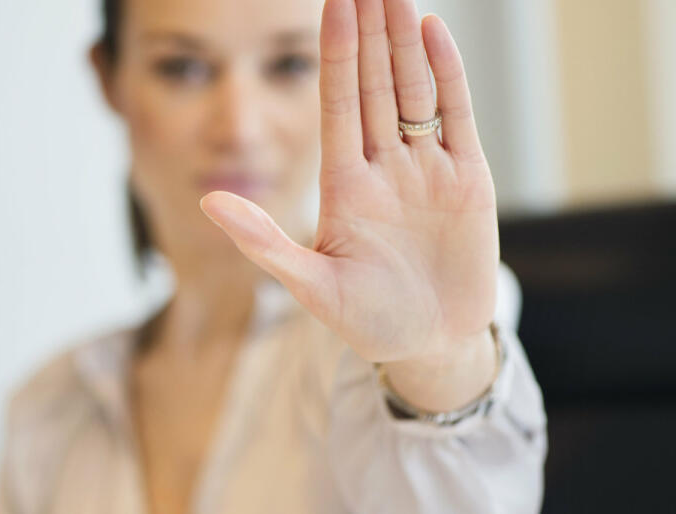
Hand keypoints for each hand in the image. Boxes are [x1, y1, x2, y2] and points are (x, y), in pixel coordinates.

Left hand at [200, 0, 497, 366]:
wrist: (433, 346)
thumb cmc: (369, 322)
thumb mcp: (312, 286)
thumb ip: (263, 242)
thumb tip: (207, 202)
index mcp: (344, 185)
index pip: (337, 104)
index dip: (335, 53)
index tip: (332, 3)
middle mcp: (384, 168)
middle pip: (374, 85)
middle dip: (369, 32)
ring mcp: (427, 170)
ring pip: (413, 91)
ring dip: (404, 43)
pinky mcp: (468, 180)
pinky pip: (456, 117)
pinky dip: (447, 76)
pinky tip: (433, 34)